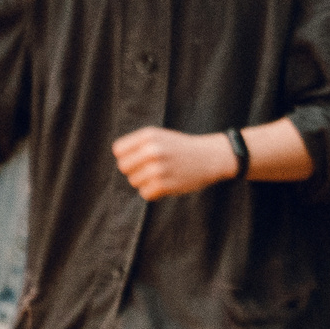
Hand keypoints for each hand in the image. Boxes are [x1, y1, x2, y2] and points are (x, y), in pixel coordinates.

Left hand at [111, 127, 240, 200]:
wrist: (211, 157)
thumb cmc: (181, 148)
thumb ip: (137, 145)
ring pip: (134, 181)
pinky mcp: (164, 184)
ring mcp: (158, 168)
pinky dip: (154, 192)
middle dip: (135, 170)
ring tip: (162, 176)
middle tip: (151, 169)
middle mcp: (152, 150)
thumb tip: (119, 162)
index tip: (140, 159)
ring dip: (145, 182)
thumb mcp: (160, 137)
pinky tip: (166, 185)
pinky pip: (145, 193)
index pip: (118, 150)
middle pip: (124, 167)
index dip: (127, 156)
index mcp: (148, 135)